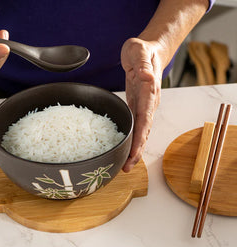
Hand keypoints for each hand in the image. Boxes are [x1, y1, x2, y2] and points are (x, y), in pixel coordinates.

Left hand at [121, 37, 163, 172]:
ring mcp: (143, 106)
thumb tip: (146, 77)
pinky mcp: (137, 106)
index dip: (139, 138)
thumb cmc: (142, 50)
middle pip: (144, 131)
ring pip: (140, 131)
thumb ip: (143, 64)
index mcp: (149, 92)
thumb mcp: (140, 51)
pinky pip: (135, 125)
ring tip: (125, 165)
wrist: (148, 51)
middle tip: (126, 168)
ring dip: (134, 148)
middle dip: (136, 150)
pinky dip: (131, 138)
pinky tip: (125, 148)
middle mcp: (148, 103)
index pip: (145, 120)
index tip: (133, 154)